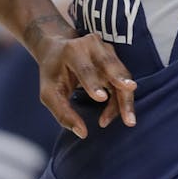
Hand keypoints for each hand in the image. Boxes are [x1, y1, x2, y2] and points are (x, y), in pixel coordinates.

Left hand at [29, 17, 136, 135]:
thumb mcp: (49, 93)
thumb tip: (82, 133)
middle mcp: (92, 45)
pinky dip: (123, 96)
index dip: (93, 83)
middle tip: (128, 110)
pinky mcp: (115, 55)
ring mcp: (106, 48)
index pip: (85, 69)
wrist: (58, 49)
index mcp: (72, 51)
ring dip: (125, 98)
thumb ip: (63, 113)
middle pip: (111, 68)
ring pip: (122, 74)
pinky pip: (124, 77)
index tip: (101, 98)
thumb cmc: (52, 73)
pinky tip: (120, 112)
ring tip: (127, 120)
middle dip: (122, 89)